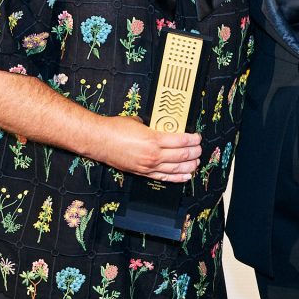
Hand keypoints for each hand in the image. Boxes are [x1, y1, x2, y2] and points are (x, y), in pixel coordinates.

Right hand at [87, 114, 201, 182]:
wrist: (98, 141)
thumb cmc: (115, 129)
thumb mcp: (138, 121)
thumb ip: (152, 125)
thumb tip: (159, 124)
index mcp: (154, 139)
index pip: (181, 141)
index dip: (193, 140)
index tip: (197, 137)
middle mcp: (153, 155)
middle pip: (182, 156)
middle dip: (195, 152)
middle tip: (199, 149)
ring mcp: (148, 166)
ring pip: (176, 169)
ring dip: (189, 166)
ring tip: (196, 162)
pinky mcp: (142, 172)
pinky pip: (164, 177)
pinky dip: (177, 177)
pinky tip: (185, 176)